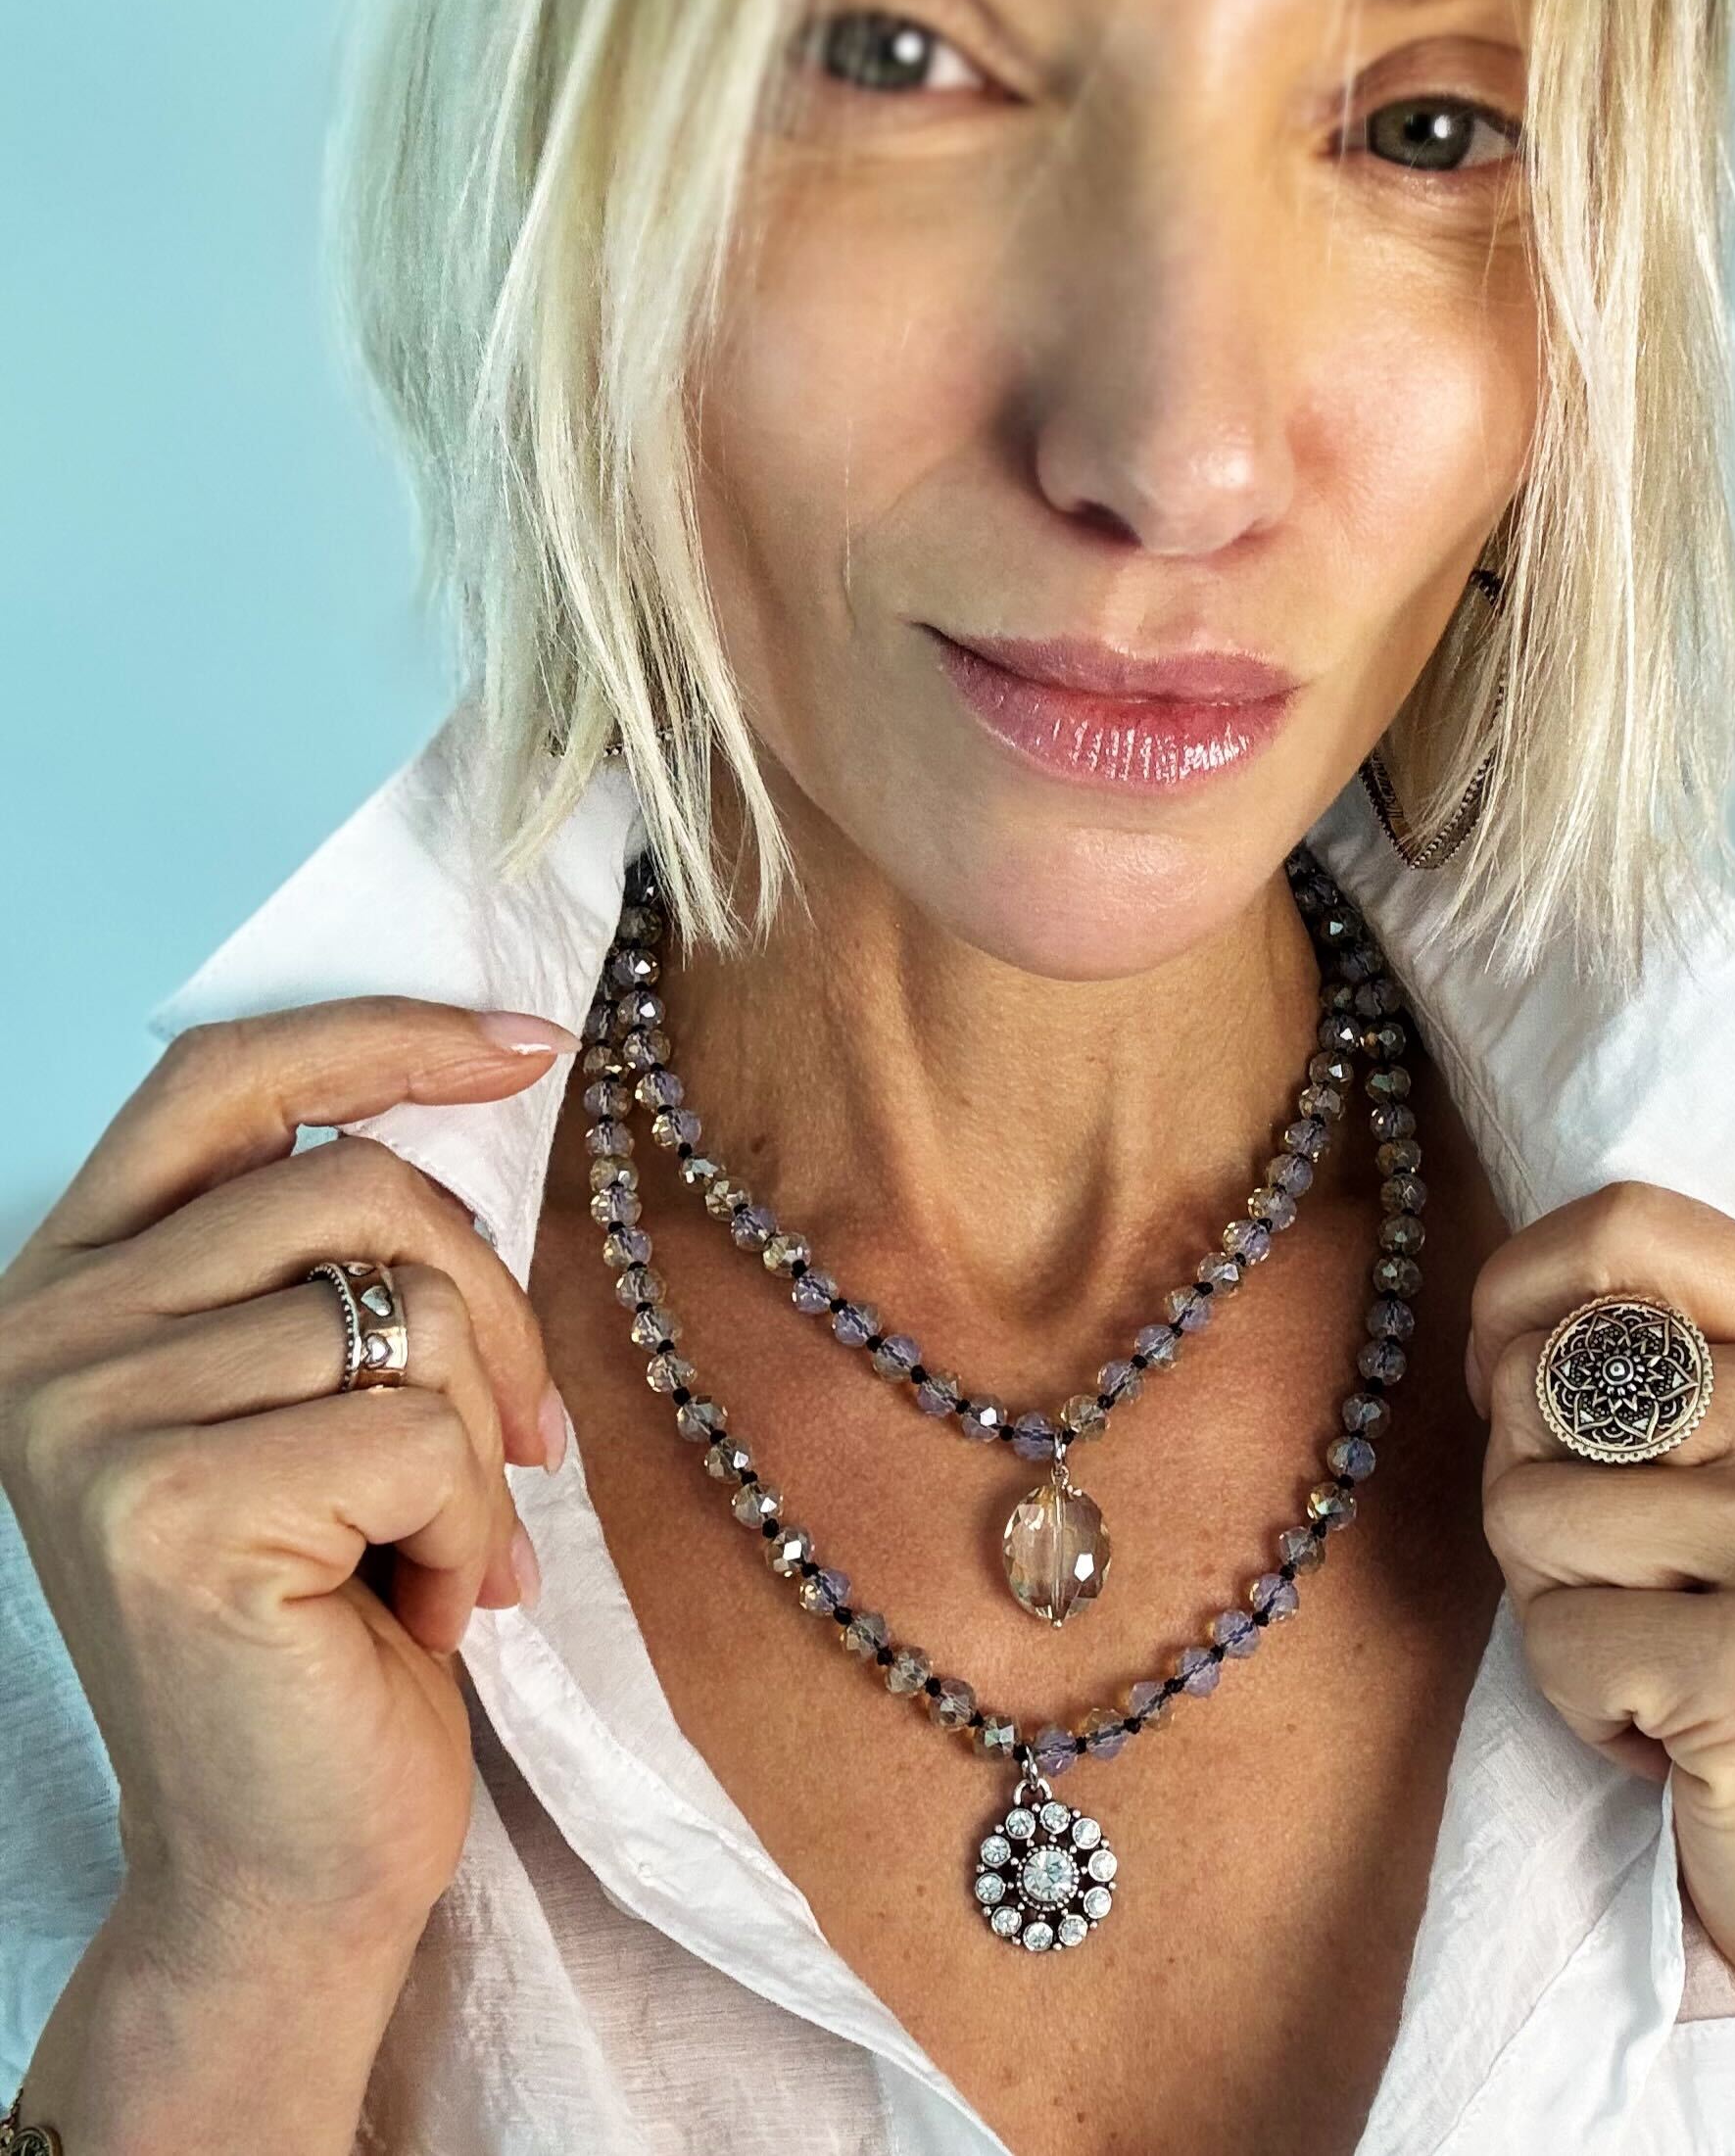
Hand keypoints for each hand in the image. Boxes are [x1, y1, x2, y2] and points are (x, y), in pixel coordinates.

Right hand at [0, 998, 574, 2146]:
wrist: (282, 1857)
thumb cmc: (325, 1618)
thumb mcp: (306, 1401)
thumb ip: (328, 1261)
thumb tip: (481, 1083)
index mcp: (71, 1284)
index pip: (223, 1079)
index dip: (382, 1036)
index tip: (526, 1045)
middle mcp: (42, 1335)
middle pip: (361, 1189)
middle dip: (492, 1308)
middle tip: (521, 1438)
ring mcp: (87, 1420)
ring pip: (408, 1309)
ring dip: (479, 1444)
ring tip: (444, 1548)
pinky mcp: (170, 1508)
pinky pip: (422, 1431)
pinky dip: (476, 1526)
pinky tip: (433, 1609)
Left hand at [1464, 1181, 1734, 2153]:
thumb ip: (1654, 1367)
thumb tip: (1500, 1313)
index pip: (1628, 1224)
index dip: (1519, 1295)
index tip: (1514, 1391)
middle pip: (1542, 1375)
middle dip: (1535, 1494)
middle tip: (1633, 1584)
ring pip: (1524, 1506)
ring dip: (1555, 1609)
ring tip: (1661, 1659)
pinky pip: (1554, 1637)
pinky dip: (1582, 1703)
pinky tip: (1676, 1733)